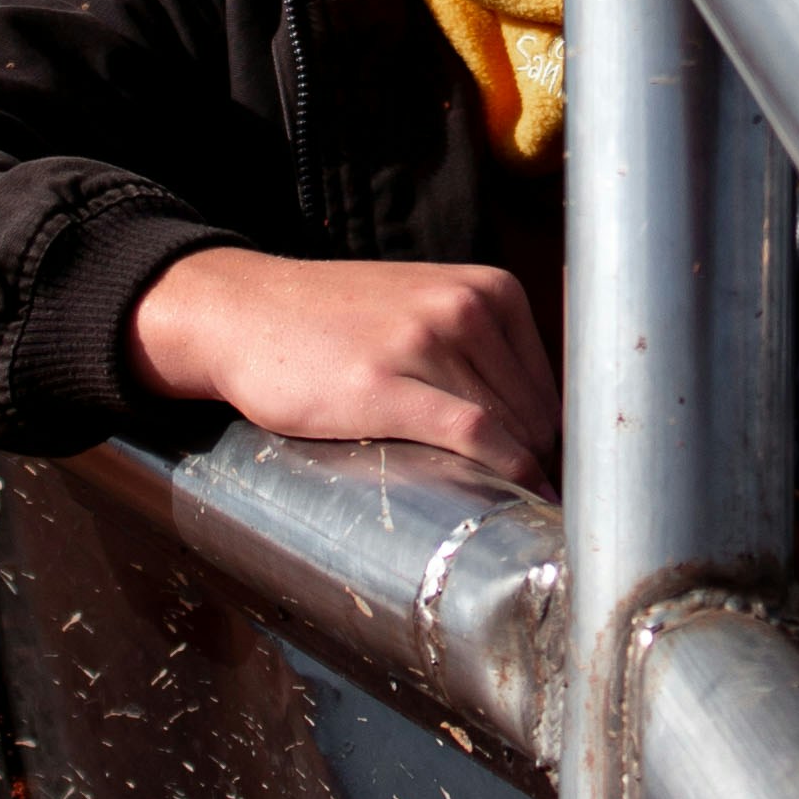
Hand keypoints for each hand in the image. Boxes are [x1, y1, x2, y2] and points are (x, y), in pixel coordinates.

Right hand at [127, 248, 558, 476]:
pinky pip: (475, 435)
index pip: (551, 385)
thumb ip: (480, 349)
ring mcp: (426, 342)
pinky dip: (506, 470)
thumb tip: (541, 431)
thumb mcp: (423, 307)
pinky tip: (515, 494)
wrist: (243, 313)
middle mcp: (466, 307)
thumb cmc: (333, 324)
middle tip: (529, 507)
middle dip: (539, 463)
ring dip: (519, 474)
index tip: (550, 480)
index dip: (554, 441)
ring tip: (512, 509)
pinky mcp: (386, 385)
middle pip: (536, 411)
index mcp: (488, 289)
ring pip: (510, 426)